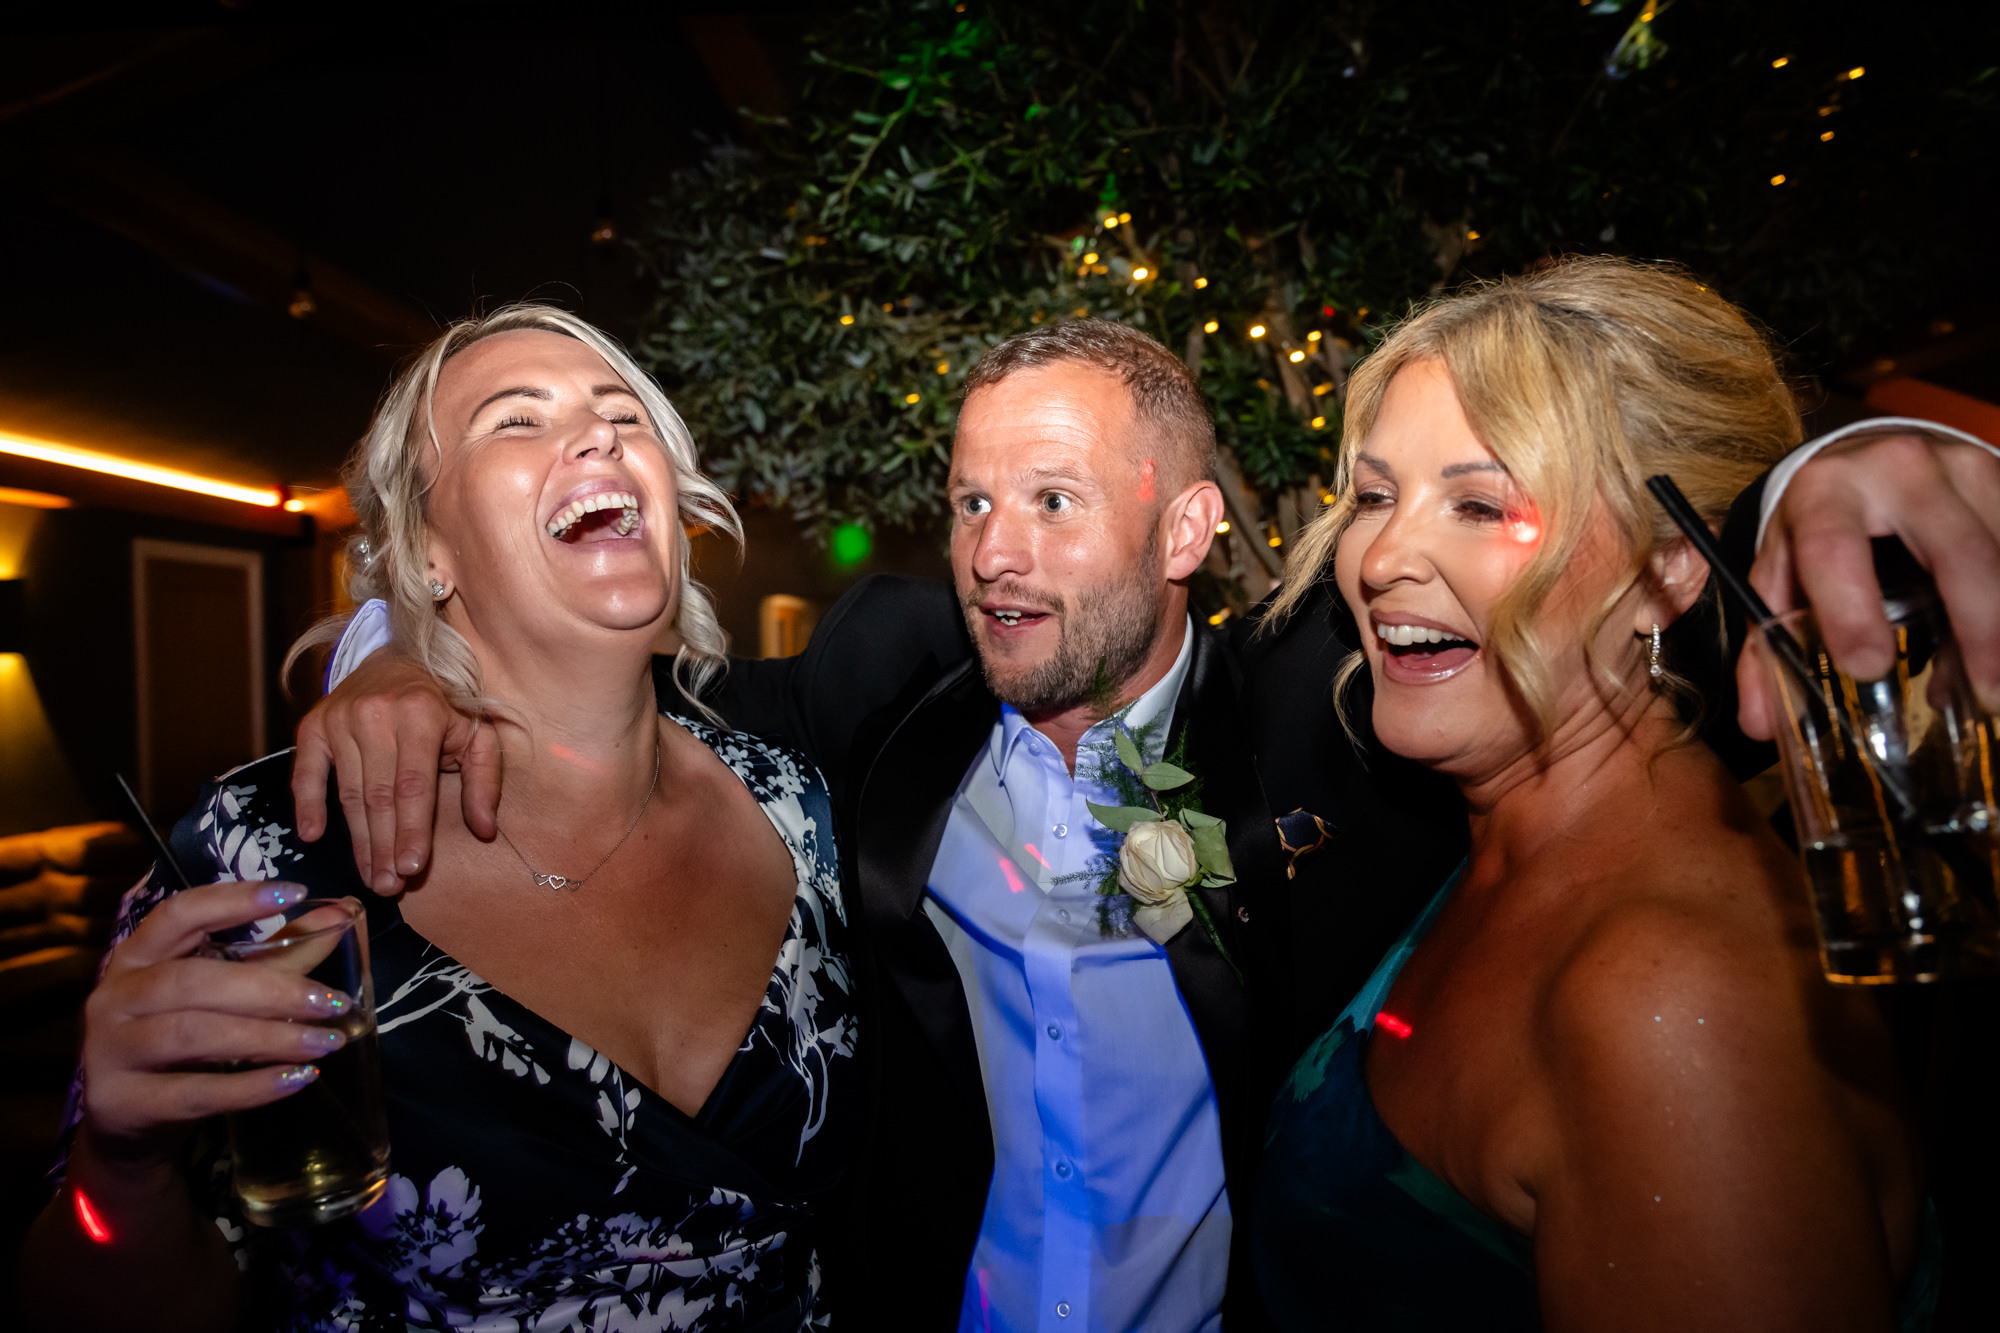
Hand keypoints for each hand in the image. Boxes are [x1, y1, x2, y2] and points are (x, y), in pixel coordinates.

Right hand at [81, 881, 352, 1166]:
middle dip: (271, 989)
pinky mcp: (122, 1102)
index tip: (296, 893)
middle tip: (332, 1001)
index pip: (179, 914)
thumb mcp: (221, 994)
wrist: (123, 1123)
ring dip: (270, 1038)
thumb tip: (338, 917)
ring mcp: (111, 1051)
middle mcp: (116, 996)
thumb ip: (278, 955)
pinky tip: (299, 1078)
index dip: (234, 900)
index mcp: (138, 955)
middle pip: (192, 981)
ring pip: (193, 1035)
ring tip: (327, 1042)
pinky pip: (195, 1092)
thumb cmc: (179, 1045)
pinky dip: (253, 1087)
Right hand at [290, 650, 499, 893]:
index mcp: (421, 715)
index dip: (412, 830)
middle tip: (388, 887)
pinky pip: (305, 771)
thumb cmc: (443, 707)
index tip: (411, 868)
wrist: (397, 660)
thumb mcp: (477, 734)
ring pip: (348, 792)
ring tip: (369, 876)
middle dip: (384, 846)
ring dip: (358, 840)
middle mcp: (376, 714)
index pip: (414, 785)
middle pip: (378, 796)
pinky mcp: (313, 724)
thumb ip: (484, 780)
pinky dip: (307, 804)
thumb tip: (485, 830)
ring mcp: (340, 719)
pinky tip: (312, 836)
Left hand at [1739, 430, 1999, 738]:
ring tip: (1995, 685)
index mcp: (1825, 490)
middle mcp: (1898, 469)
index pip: (1835, 548)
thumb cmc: (1821, 525)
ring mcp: (1962, 468)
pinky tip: (1996, 649)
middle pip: (1958, 552)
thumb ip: (1768, 644)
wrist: (1867, 459)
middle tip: (1986, 695)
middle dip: (1979, 630)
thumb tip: (1759, 724)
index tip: (1869, 667)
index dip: (1852, 610)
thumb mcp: (1783, 571)